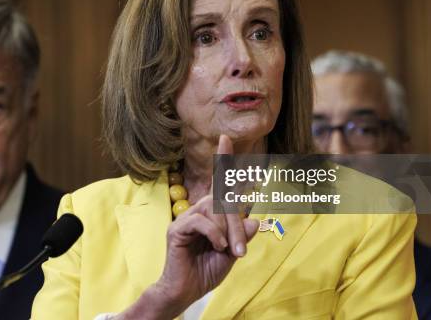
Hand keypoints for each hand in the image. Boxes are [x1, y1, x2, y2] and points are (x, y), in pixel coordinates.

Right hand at [136, 135, 259, 317]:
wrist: (185, 291)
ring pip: (214, 211)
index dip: (223, 160)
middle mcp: (198, 210)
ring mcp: (186, 217)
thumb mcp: (231, 253)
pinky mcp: (177, 228)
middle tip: (239, 251)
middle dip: (235, 225)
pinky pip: (202, 222)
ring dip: (226, 232)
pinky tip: (217, 247)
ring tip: (226, 251)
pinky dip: (214, 234)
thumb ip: (241, 236)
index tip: (225, 138)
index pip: (219, 183)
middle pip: (223, 201)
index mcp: (211, 213)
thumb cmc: (206, 271)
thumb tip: (254, 219)